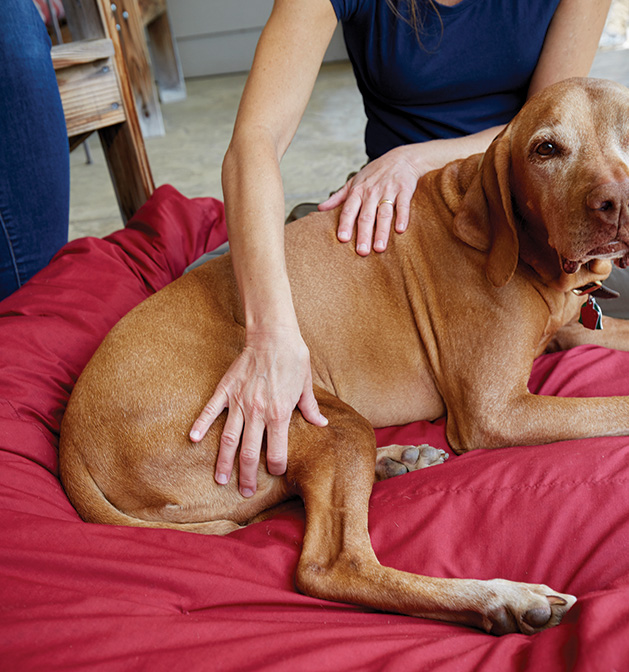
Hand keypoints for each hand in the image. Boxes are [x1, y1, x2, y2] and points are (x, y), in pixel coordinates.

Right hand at [189, 329, 326, 496]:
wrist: (273, 333)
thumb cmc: (293, 357)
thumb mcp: (306, 383)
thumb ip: (310, 408)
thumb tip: (321, 424)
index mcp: (280, 413)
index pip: (277, 450)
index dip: (277, 466)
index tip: (275, 472)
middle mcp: (258, 412)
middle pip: (250, 452)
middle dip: (247, 475)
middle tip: (244, 492)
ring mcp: (240, 401)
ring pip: (230, 439)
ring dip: (224, 461)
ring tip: (220, 479)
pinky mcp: (226, 389)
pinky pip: (211, 410)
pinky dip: (202, 424)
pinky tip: (194, 439)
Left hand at [318, 141, 444, 254]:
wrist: (401, 158)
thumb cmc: (375, 172)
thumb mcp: (354, 181)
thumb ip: (338, 197)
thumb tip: (320, 209)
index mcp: (358, 191)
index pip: (349, 210)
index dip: (345, 224)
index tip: (342, 238)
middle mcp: (372, 192)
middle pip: (366, 216)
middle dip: (363, 235)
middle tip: (362, 252)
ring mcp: (388, 191)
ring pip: (384, 214)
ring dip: (382, 232)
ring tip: (379, 248)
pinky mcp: (404, 190)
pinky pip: (403, 205)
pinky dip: (402, 217)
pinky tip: (400, 230)